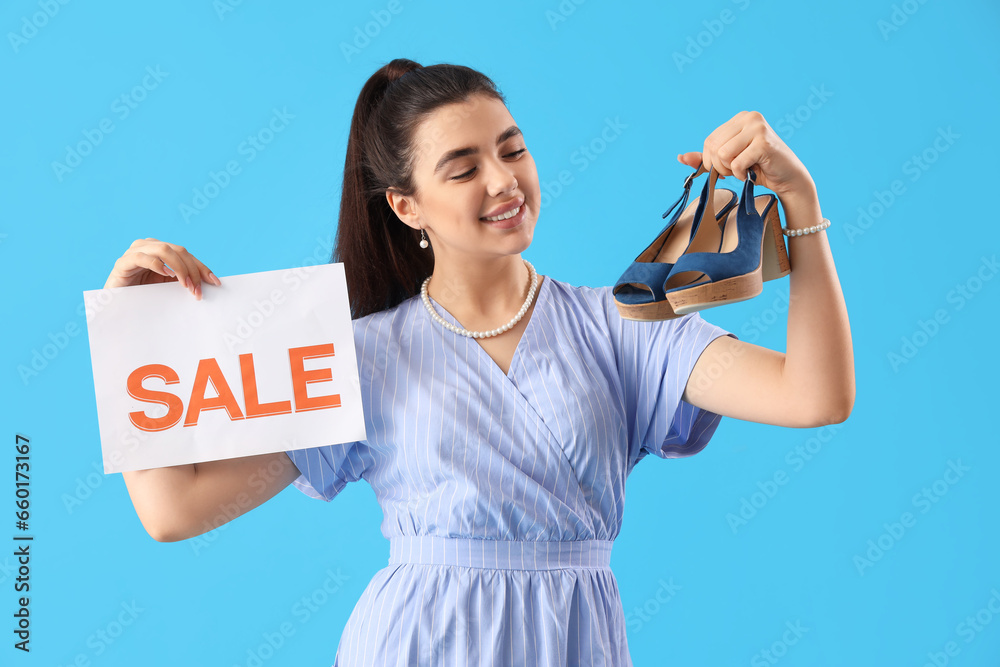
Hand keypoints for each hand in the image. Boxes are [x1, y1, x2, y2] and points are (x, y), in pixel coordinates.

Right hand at [104, 238, 220, 299]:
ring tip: (186, 285)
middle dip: (192, 271)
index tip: (215, 282)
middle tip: (198, 291)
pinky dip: (157, 264)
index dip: (202, 267)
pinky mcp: (123, 262)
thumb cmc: (144, 294)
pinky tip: (166, 274)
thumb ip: (184, 281)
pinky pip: (141, 257)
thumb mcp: (168, 286)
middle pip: (179, 251)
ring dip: (179, 268)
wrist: (117, 305)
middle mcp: (149, 246)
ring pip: (164, 250)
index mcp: (162, 250)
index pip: (187, 255)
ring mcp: (135, 252)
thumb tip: (211, 284)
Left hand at [677, 111, 815, 199]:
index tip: (726, 168)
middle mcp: (749, 117)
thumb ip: (707, 158)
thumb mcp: (729, 161)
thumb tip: (681, 157)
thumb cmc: (760, 168)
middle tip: (736, 171)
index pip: (709, 141)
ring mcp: (758, 128)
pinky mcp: (764, 142)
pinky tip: (753, 172)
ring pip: (722, 154)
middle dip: (720, 167)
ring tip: (745, 170)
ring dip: (731, 170)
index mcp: (740, 118)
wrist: (789, 178)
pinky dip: (741, 174)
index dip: (712, 161)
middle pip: (713, 147)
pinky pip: (736, 163)